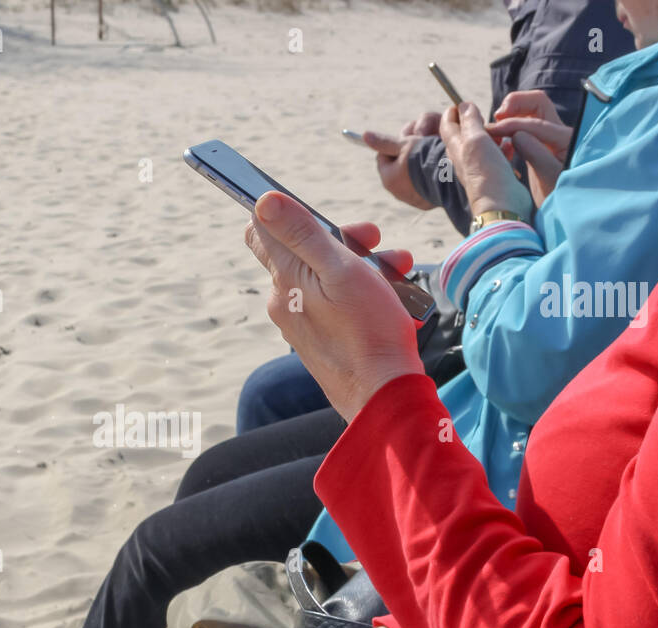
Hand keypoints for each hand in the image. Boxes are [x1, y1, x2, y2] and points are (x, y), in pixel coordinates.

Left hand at [244, 191, 424, 420]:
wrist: (384, 395)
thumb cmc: (368, 331)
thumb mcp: (340, 269)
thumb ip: (301, 233)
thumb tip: (262, 201)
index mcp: (284, 279)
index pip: (258, 232)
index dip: (282, 212)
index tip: (311, 210)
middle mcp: (284, 301)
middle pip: (304, 252)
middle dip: (344, 239)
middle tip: (376, 238)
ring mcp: (301, 323)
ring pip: (327, 278)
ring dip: (364, 266)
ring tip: (399, 269)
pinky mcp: (320, 341)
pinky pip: (336, 305)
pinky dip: (363, 294)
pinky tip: (393, 298)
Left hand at [360, 115, 440, 209]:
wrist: (453, 180)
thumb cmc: (426, 159)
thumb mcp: (405, 145)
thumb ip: (385, 142)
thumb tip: (365, 136)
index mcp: (389, 179)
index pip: (384, 155)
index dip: (395, 142)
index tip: (407, 135)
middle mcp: (399, 191)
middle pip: (400, 161)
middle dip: (411, 145)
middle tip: (423, 135)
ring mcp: (414, 197)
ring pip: (414, 169)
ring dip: (422, 154)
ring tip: (435, 144)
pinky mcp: (429, 199)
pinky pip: (426, 180)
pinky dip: (432, 168)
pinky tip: (442, 160)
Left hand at [439, 102, 533, 219]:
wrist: (500, 205)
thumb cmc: (486, 172)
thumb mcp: (476, 140)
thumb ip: (470, 121)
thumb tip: (463, 105)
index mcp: (456, 147)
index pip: (447, 125)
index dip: (452, 112)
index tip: (460, 103)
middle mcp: (464, 158)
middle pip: (463, 135)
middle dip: (472, 122)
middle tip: (482, 114)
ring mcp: (478, 168)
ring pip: (481, 145)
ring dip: (489, 135)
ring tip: (499, 130)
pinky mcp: (493, 176)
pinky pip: (495, 157)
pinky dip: (502, 148)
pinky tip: (510, 147)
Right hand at [485, 91, 571, 204]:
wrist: (568, 212)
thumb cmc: (561, 198)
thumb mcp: (549, 178)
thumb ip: (535, 153)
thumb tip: (516, 135)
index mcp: (565, 139)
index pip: (534, 122)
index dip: (510, 124)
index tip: (490, 131)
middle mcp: (560, 133)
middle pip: (538, 103)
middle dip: (516, 104)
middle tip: (497, 116)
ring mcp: (551, 138)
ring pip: (531, 112)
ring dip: (513, 113)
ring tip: (496, 125)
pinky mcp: (542, 146)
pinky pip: (526, 125)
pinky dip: (512, 125)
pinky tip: (501, 138)